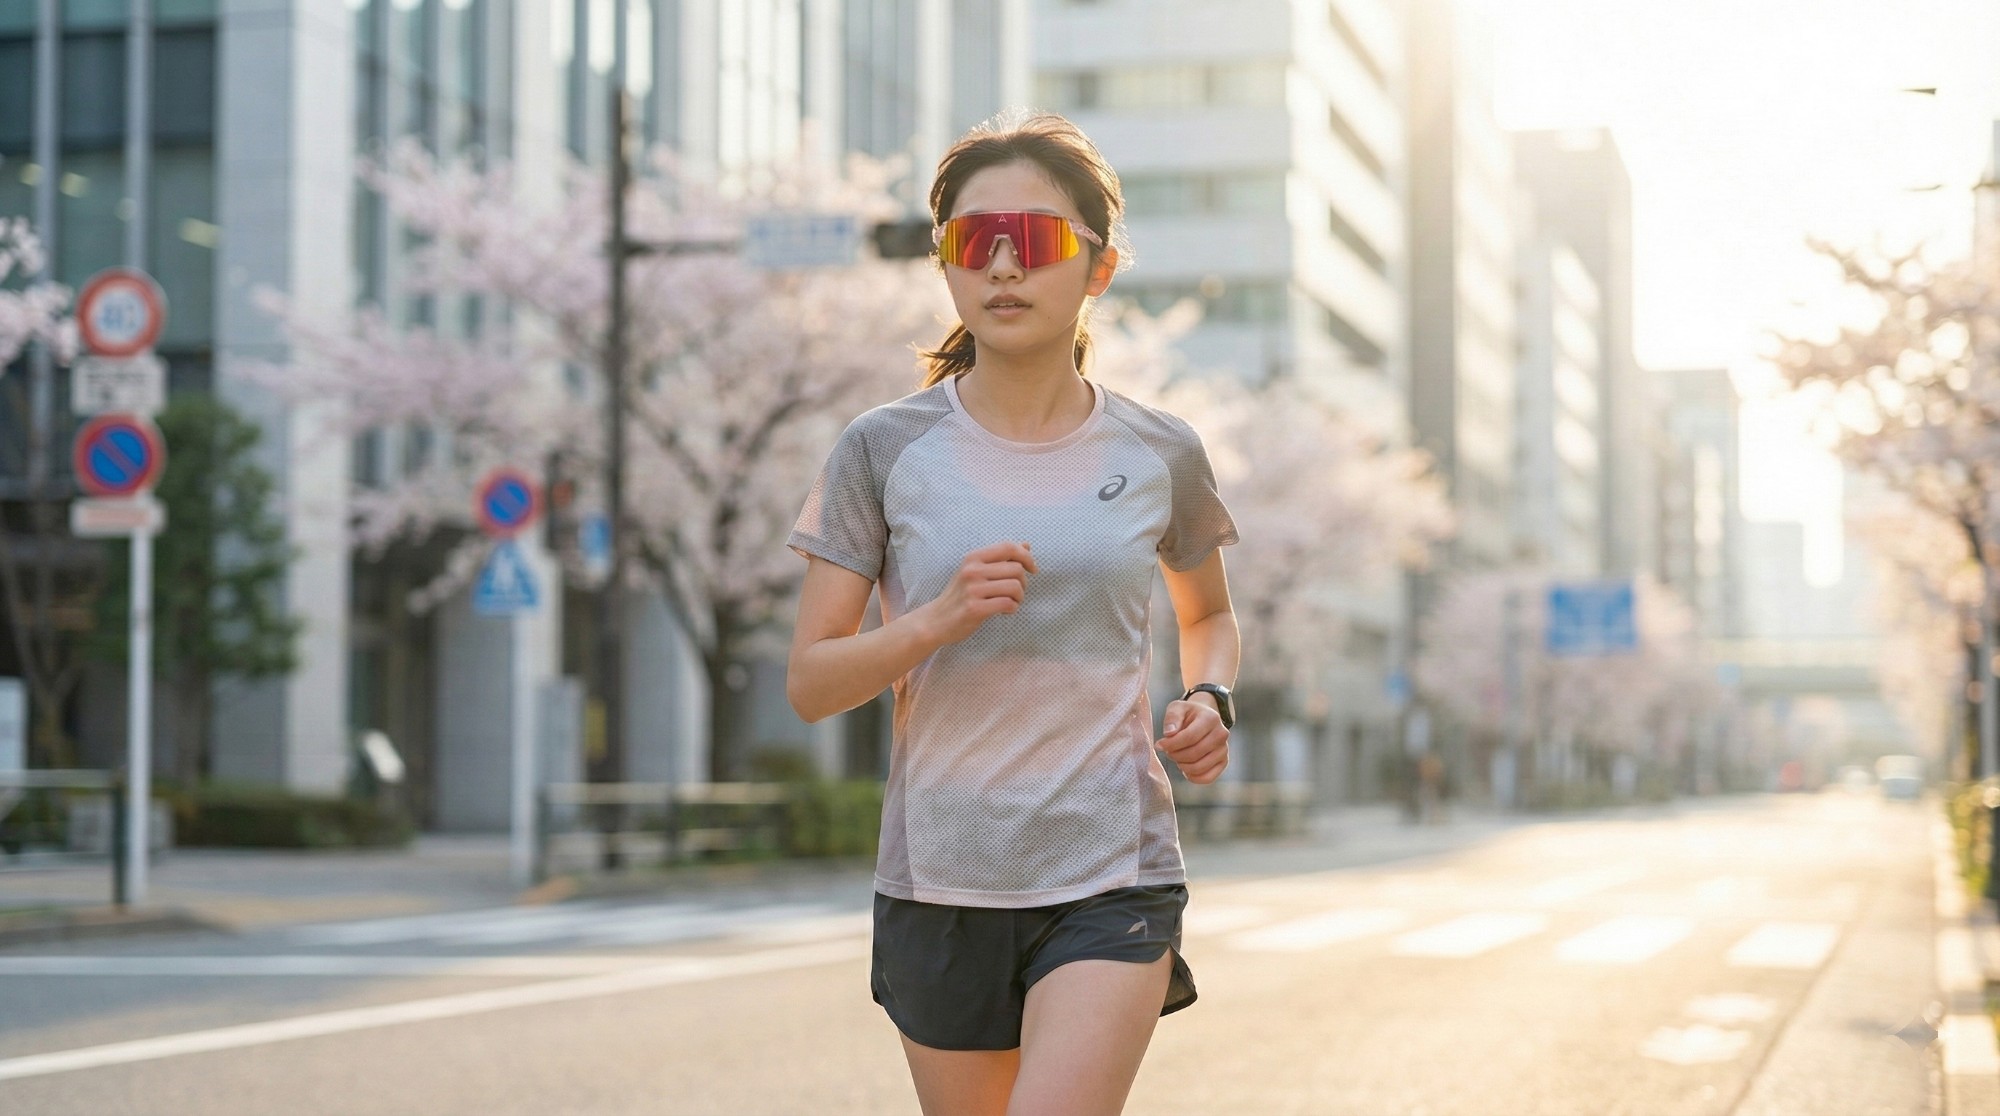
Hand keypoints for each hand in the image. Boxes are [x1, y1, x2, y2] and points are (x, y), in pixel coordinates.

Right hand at [920, 541, 1037, 644]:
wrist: (936, 620)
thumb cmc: (960, 595)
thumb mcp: (975, 571)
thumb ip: (1000, 558)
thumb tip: (1026, 545)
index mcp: (973, 558)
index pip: (1008, 547)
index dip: (1026, 557)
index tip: (1033, 569)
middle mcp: (972, 570)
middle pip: (1016, 569)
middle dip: (1024, 582)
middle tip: (1016, 592)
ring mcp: (973, 589)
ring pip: (1015, 587)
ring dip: (1019, 597)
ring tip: (1011, 602)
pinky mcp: (975, 608)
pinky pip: (1008, 604)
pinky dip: (1012, 608)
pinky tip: (1005, 611)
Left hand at [1157, 695, 1228, 783]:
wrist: (1202, 718)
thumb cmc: (1187, 714)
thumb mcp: (1177, 708)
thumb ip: (1172, 718)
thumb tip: (1169, 733)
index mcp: (1211, 718)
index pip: (1189, 737)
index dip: (1171, 744)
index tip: (1159, 745)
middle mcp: (1221, 734)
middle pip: (1194, 753)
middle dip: (1175, 755)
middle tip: (1168, 751)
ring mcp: (1224, 749)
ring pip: (1199, 767)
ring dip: (1182, 766)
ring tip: (1176, 757)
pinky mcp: (1223, 762)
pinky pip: (1208, 778)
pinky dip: (1193, 777)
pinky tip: (1185, 769)